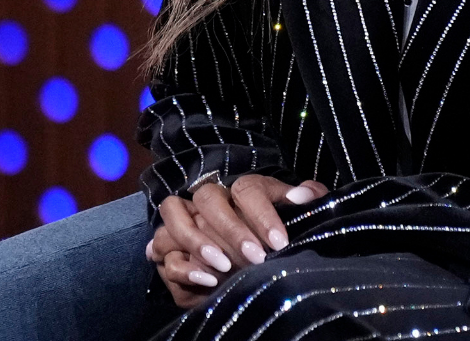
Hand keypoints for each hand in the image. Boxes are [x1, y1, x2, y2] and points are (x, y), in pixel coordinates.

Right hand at [147, 176, 327, 305]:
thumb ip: (305, 201)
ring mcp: (184, 222)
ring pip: (176, 213)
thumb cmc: (272, 240)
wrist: (247, 271)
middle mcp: (208, 201)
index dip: (262, 213)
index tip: (279, 242)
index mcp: (240, 191)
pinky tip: (208, 280)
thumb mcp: (293, 220)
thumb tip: (305, 195)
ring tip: (225, 267)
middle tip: (256, 258)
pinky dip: (185, 266)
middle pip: (208, 197)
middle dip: (232, 229)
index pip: (246, 189)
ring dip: (199, 240)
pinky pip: (164, 252)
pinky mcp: (168, 251)